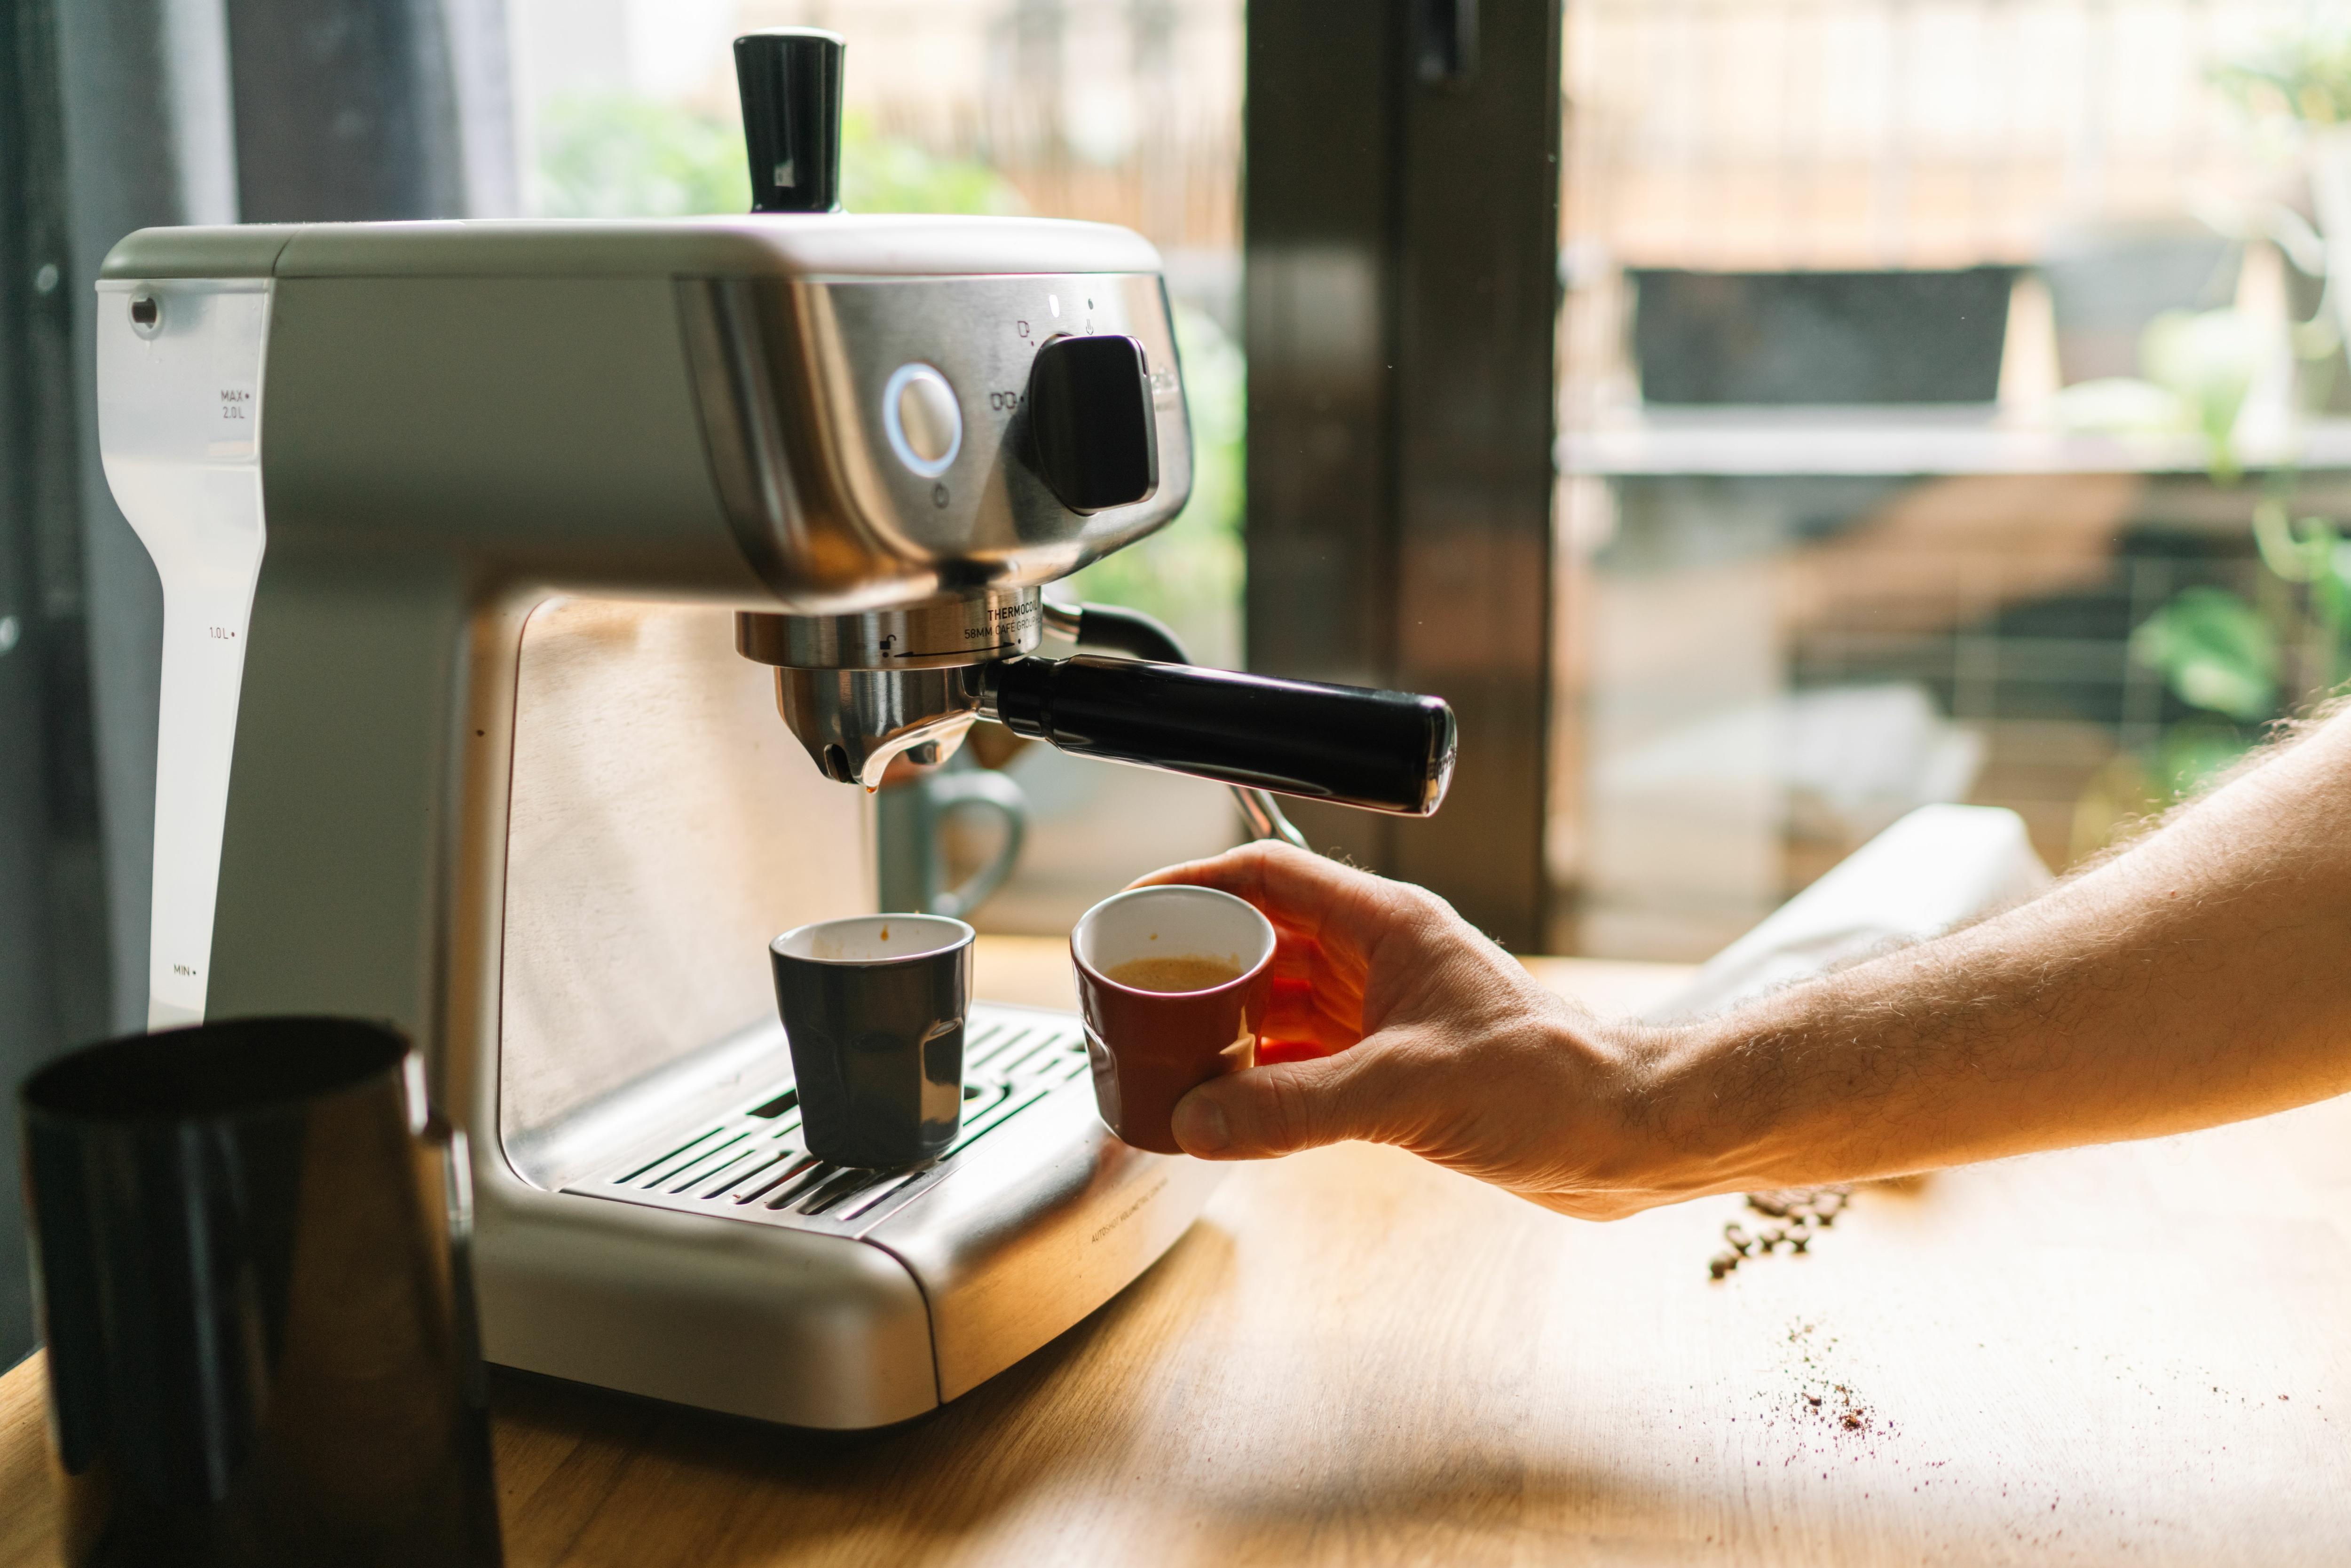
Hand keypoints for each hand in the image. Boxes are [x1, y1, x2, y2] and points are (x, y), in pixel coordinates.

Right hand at [1131, 843, 1703, 1218]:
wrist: (1626, 1138)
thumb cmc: (1552, 1086)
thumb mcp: (1406, 1091)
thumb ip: (1293, 1108)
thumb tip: (1198, 1121)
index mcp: (1389, 928)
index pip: (1271, 876)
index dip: (1197, 883)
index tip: (1137, 908)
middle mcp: (1384, 962)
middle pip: (1266, 939)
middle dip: (1199, 964)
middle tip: (1137, 995)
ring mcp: (1389, 1014)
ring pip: (1281, 1003)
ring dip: (1227, 1026)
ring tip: (1166, 1051)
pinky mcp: (1397, 1068)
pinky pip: (1305, 1059)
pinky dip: (1261, 1078)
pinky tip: (1226, 1103)